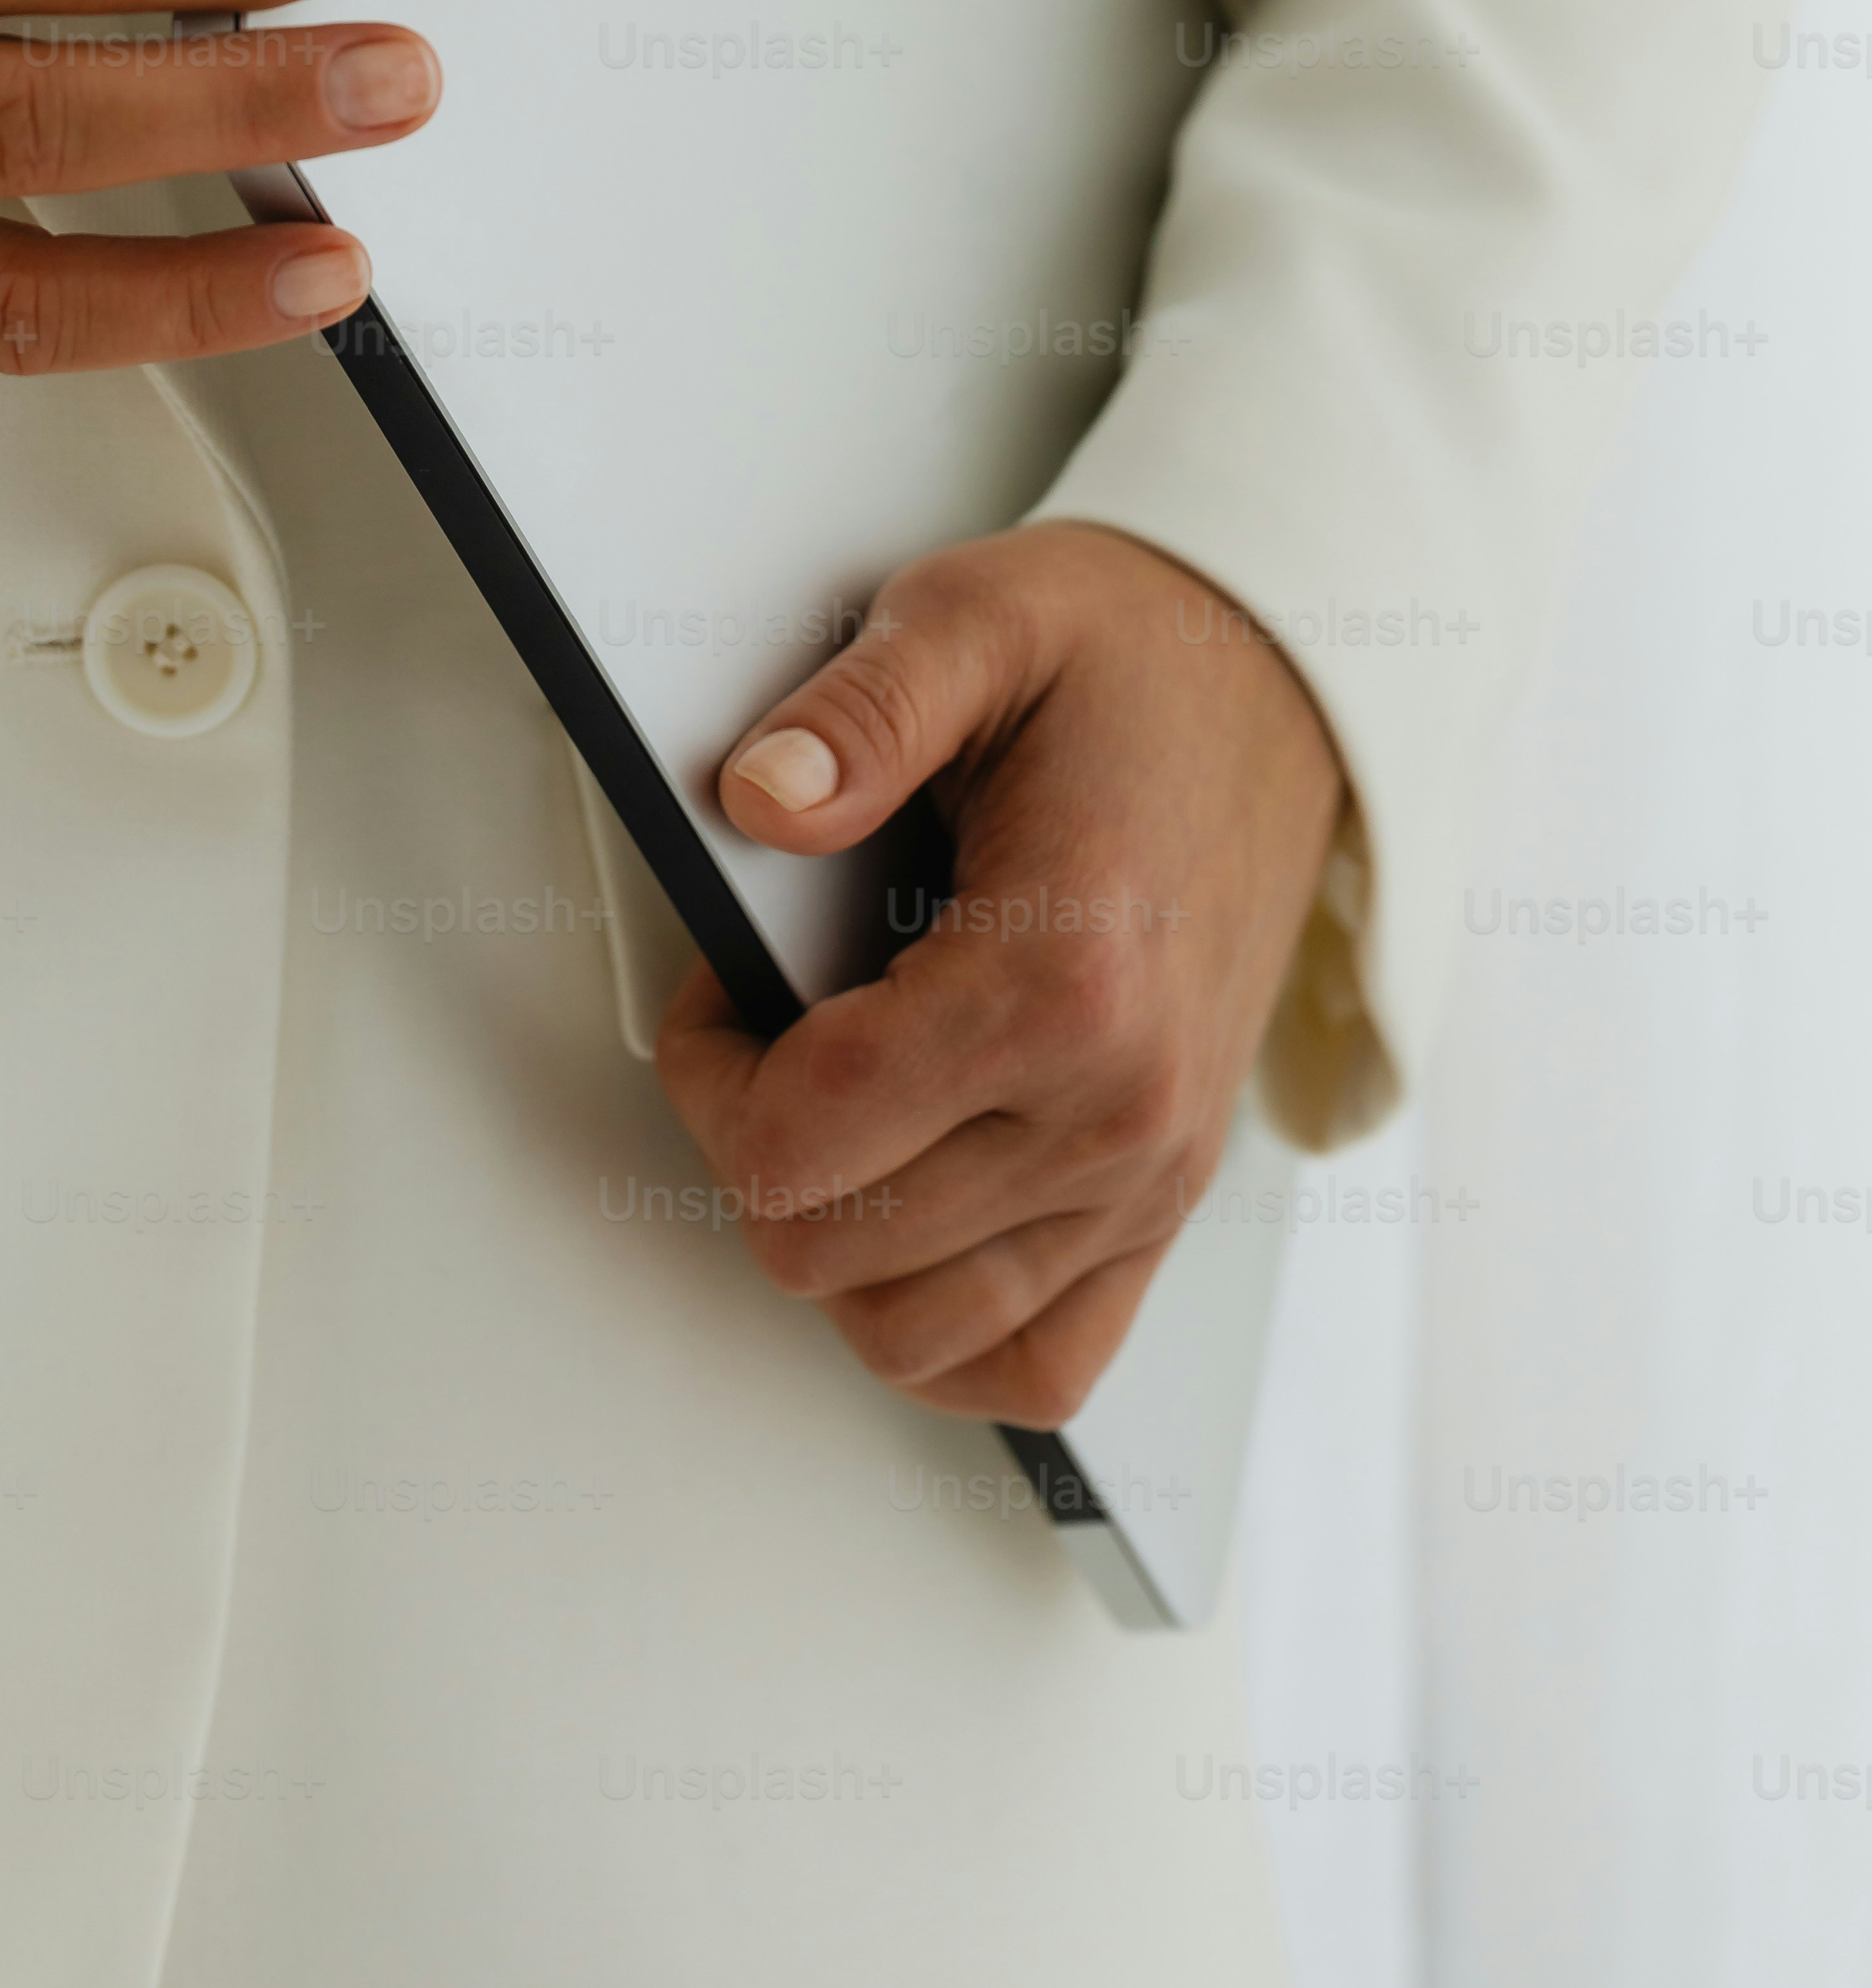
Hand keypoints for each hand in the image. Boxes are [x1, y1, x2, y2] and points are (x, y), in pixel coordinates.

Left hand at [654, 522, 1343, 1427]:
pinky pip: (1037, 1365)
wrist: (1280, 682)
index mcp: (1062, 981)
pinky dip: (943, 1324)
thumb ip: (859, 711)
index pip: (798, 1141)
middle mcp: (1119, 1110)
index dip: (707, 1070)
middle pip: (830, 1251)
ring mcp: (1150, 1174)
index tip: (725, 984)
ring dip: (832, 1237)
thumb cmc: (1127, 658)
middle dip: (750, 1145)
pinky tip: (907, 1209)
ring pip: (912, 1335)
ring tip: (833, 1109)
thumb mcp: (976, 622)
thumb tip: (756, 800)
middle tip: (766, 1033)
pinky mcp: (1168, 1200)